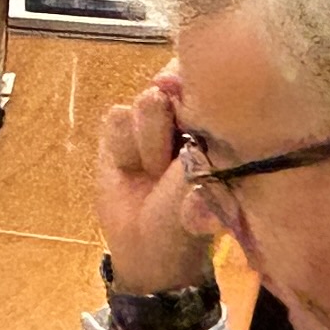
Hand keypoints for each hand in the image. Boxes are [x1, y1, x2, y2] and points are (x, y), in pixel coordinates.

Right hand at [95, 75, 216, 291]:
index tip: (189, 117)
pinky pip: (115, 118)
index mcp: (215, 124)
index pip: (205, 81)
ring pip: (142, 103)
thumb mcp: (205, 177)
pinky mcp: (117, 134)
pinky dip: (122, 147)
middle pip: (170, 83)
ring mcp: (149, 124)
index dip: (193, 89)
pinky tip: (130, 169)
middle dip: (168, 125)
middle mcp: (183, 116)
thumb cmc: (187, 217)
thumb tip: (172, 96)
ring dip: (147, 143)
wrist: (148, 248)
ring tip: (152, 173)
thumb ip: (195, 134)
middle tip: (172, 164)